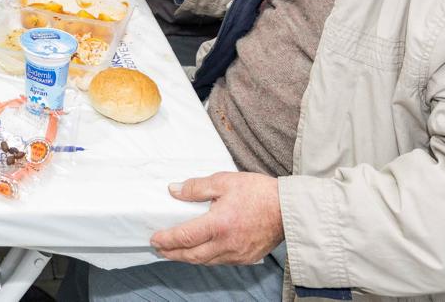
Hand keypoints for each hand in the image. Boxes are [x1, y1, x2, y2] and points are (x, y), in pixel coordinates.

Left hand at [152, 173, 283, 265]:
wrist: (289, 209)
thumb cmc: (259, 193)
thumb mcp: (224, 181)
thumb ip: (196, 188)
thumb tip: (174, 190)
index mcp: (219, 224)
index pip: (185, 237)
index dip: (167, 239)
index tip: (154, 238)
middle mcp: (227, 244)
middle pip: (192, 255)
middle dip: (172, 253)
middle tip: (159, 248)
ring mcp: (237, 254)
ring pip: (205, 261)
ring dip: (188, 258)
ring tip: (175, 251)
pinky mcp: (246, 258)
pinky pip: (220, 262)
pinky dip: (206, 258)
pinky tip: (200, 252)